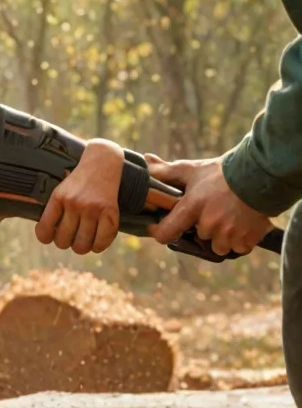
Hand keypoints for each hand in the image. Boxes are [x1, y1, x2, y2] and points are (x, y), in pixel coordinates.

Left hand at [35, 139, 123, 254]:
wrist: (103, 162)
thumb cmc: (78, 182)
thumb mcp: (60, 190)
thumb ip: (54, 211)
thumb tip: (47, 239)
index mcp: (58, 198)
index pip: (44, 231)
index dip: (45, 237)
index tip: (50, 235)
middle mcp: (75, 203)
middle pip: (63, 242)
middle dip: (64, 242)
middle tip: (70, 235)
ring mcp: (93, 208)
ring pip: (81, 246)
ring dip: (81, 247)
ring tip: (82, 240)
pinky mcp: (110, 212)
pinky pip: (102, 242)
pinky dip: (98, 247)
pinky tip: (96, 242)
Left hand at [145, 155, 272, 255]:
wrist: (262, 173)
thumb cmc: (223, 172)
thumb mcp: (193, 170)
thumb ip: (167, 171)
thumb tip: (145, 160)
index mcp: (192, 207)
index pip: (166, 232)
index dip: (161, 232)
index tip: (162, 229)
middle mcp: (209, 223)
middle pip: (198, 237)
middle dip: (203, 228)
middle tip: (212, 212)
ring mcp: (229, 232)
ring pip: (218, 246)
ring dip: (221, 237)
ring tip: (228, 218)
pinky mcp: (247, 238)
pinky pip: (238, 248)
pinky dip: (240, 240)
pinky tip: (242, 224)